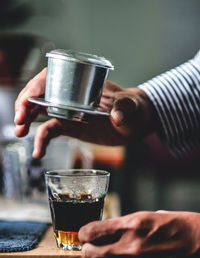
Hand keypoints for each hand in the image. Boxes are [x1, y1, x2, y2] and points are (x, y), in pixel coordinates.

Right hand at [14, 68, 155, 158]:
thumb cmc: (133, 108)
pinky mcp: (70, 127)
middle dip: (25, 105)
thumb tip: (116, 116)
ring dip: (27, 122)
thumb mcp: (131, 106)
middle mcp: (71, 96)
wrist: (135, 122)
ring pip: (41, 113)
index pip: (52, 78)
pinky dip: (42, 141)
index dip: (36, 87)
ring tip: (20, 133)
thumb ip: (125, 108)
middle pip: (41, 95)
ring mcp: (68, 112)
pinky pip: (51, 132)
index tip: (28, 100)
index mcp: (81, 84)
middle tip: (19, 121)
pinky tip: (38, 153)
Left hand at [78, 210, 199, 257]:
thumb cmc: (185, 228)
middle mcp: (133, 247)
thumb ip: (130, 225)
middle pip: (89, 255)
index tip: (86, 235)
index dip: (85, 234)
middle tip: (94, 251)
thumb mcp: (154, 216)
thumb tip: (111, 231)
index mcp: (134, 224)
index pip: (92, 231)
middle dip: (89, 252)